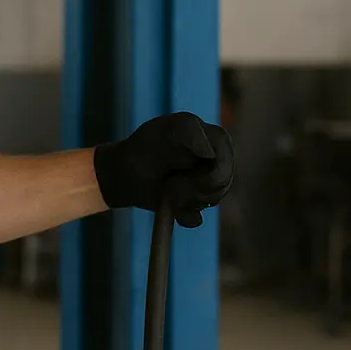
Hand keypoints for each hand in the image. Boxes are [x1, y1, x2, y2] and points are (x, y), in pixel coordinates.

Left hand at [93, 112, 233, 227]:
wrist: (124, 170)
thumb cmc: (145, 145)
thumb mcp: (165, 130)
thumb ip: (190, 132)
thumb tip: (210, 153)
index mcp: (214, 140)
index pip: (226, 162)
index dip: (211, 173)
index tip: (185, 169)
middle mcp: (215, 161)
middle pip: (222, 184)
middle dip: (195, 187)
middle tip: (171, 184)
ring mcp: (206, 184)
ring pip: (211, 201)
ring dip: (186, 198)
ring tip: (167, 188)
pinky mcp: (193, 204)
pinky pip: (196, 218)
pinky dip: (181, 214)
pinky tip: (168, 206)